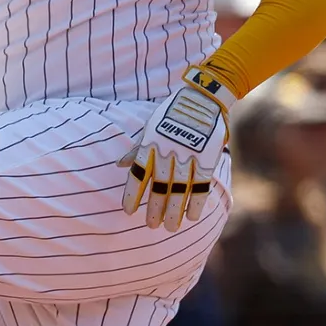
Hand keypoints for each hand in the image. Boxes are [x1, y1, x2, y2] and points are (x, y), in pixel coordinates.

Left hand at [118, 66, 235, 231]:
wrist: (202, 97)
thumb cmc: (171, 113)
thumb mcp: (149, 126)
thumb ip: (136, 149)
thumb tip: (119, 165)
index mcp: (150, 143)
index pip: (138, 173)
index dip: (132, 194)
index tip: (128, 211)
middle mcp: (167, 151)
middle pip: (158, 186)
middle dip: (154, 208)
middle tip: (151, 226)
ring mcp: (188, 154)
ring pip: (179, 189)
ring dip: (174, 210)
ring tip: (169, 227)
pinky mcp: (207, 156)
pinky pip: (201, 184)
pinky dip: (197, 201)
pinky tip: (192, 216)